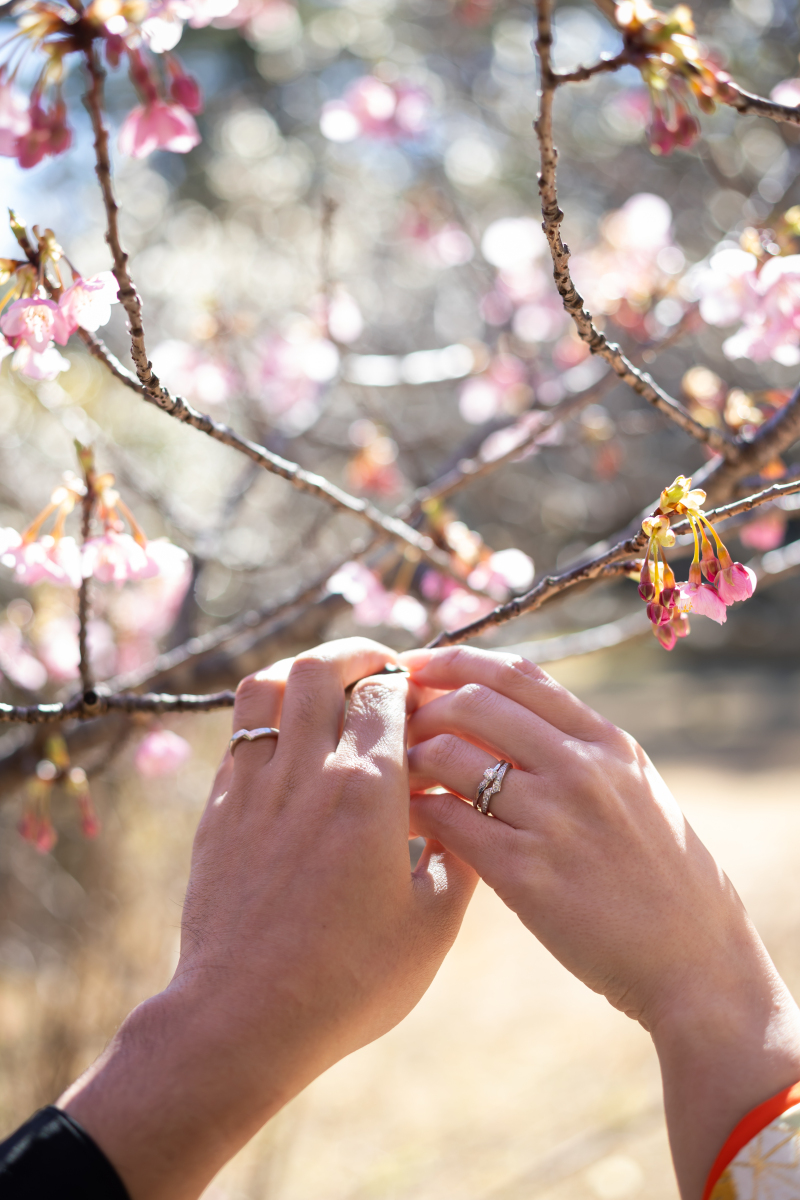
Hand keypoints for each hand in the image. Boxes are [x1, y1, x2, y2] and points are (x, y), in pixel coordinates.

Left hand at [60, 637, 476, 1199]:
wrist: (245, 1019)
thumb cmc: (350, 980)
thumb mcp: (431, 926)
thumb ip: (458, 857)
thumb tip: (468, 815)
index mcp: (368, 791)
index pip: (385, 693)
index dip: (408, 681)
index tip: (423, 696)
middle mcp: (307, 772)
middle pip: (321, 669)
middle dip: (356, 654)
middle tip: (379, 669)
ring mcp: (255, 786)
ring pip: (268, 686)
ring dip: (301, 670)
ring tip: (328, 685)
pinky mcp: (219, 809)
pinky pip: (239, 731)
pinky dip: (268, 714)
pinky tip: (289, 739)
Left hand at [402, 644, 799, 1198]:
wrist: (694, 960)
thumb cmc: (660, 874)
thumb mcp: (634, 787)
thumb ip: (578, 746)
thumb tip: (508, 710)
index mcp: (605, 741)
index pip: (516, 673)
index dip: (455, 659)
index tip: (417, 663)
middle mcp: (581, 768)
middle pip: (473, 703)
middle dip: (420, 703)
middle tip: (392, 720)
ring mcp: (554, 819)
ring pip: (450, 756)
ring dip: (409, 756)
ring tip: (394, 771)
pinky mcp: (528, 875)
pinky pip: (448, 823)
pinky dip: (417, 812)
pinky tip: (407, 819)